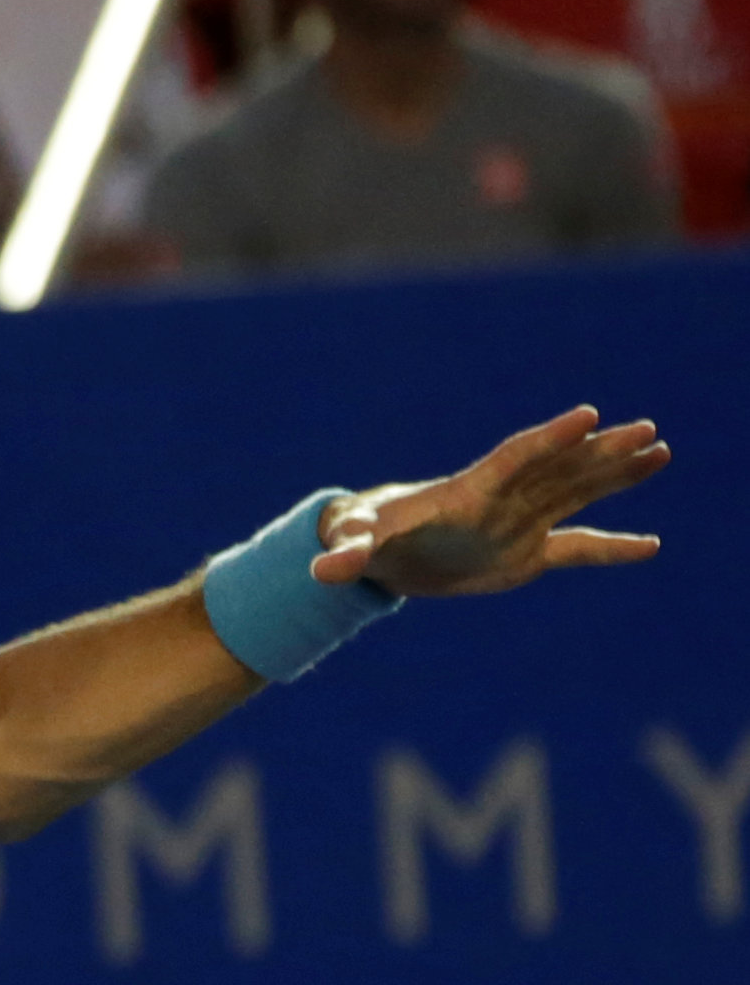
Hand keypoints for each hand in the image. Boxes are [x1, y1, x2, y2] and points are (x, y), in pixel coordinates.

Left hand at [312, 405, 669, 597]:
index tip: (589, 416)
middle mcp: (500, 501)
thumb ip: (344, 553)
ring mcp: (516, 523)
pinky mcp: (523, 553)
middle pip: (557, 469)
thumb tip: (321, 568)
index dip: (550, 438)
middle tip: (647, 430)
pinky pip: (576, 548)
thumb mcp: (352, 545)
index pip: (514, 458)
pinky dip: (611, 549)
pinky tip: (652, 545)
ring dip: (615, 475)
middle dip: (600, 451)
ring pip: (575, 494)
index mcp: (466, 493)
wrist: (375, 552)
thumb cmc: (362, 537)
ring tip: (661, 450)